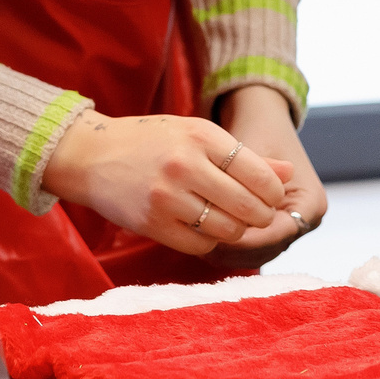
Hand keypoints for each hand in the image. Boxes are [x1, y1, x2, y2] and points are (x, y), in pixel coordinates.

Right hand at [40, 111, 288, 255]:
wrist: (91, 156)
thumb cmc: (151, 142)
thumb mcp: (196, 134)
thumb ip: (244, 155)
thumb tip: (288, 173)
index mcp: (201, 137)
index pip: (259, 175)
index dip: (274, 192)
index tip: (271, 196)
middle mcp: (185, 166)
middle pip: (249, 207)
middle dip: (262, 215)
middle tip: (258, 214)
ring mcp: (167, 198)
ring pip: (228, 229)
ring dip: (237, 230)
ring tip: (231, 220)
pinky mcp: (153, 225)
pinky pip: (201, 244)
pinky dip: (211, 240)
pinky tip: (205, 227)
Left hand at [209, 86, 326, 261]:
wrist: (260, 118)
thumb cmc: (256, 130)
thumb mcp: (249, 157)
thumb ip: (243, 190)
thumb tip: (229, 229)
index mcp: (311, 203)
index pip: (277, 233)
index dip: (246, 239)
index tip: (214, 235)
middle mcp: (304, 220)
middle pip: (267, 249)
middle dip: (233, 249)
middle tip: (199, 243)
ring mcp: (287, 227)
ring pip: (255, 254)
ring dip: (227, 251)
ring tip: (195, 241)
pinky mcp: (269, 228)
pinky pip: (247, 248)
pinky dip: (226, 246)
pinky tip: (200, 237)